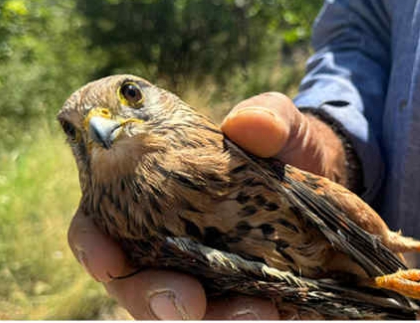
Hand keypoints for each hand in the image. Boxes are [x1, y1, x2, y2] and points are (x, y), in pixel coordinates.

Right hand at [67, 92, 345, 318]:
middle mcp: (167, 241)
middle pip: (136, 283)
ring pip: (183, 310)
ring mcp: (203, 273)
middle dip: (154, 298)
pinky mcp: (242, 293)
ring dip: (212, 318)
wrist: (325, 174)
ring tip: (256, 311)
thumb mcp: (278, 124)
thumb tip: (249, 122)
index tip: (108, 261)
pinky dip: (245, 317)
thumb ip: (267, 117)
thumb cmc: (284, 144)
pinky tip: (274, 310)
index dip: (94, 247)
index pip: (99, 226)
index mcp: (150, 195)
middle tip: (188, 303)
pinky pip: (231, 315)